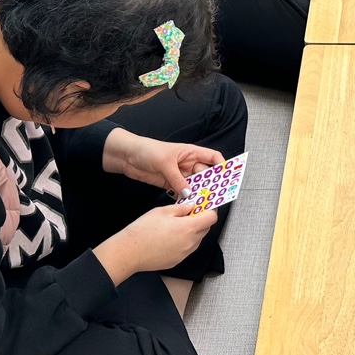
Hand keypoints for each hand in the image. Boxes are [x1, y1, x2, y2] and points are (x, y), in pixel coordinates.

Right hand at [94, 204, 218, 283]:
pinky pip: (187, 249)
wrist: (129, 252)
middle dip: (201, 219)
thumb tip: (191, 206)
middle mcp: (190, 243)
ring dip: (193, 231)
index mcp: (188, 228)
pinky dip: (184, 241)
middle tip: (190, 212)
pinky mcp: (177, 261)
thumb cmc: (143, 231)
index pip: (211, 218)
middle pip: (206, 229)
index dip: (210, 209)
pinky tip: (170, 237)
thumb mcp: (163, 211)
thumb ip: (181, 208)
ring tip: (177, 225)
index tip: (205, 205)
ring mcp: (184, 254)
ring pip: (197, 239)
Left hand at [103, 129, 223, 195]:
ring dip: (197, 193)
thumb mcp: (165, 164)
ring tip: (200, 203)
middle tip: (213, 196)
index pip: (213, 158)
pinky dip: (185, 198)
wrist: (128, 156)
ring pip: (195, 185)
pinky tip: (186, 204)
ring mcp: (179, 174)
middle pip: (206, 175)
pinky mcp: (170, 183)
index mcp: (191, 153)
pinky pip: (183, 192)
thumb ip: (178, 179)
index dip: (222, 167)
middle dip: (211, 185)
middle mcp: (188, 163)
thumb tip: (188, 192)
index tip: (227, 178)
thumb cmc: (147, 150)